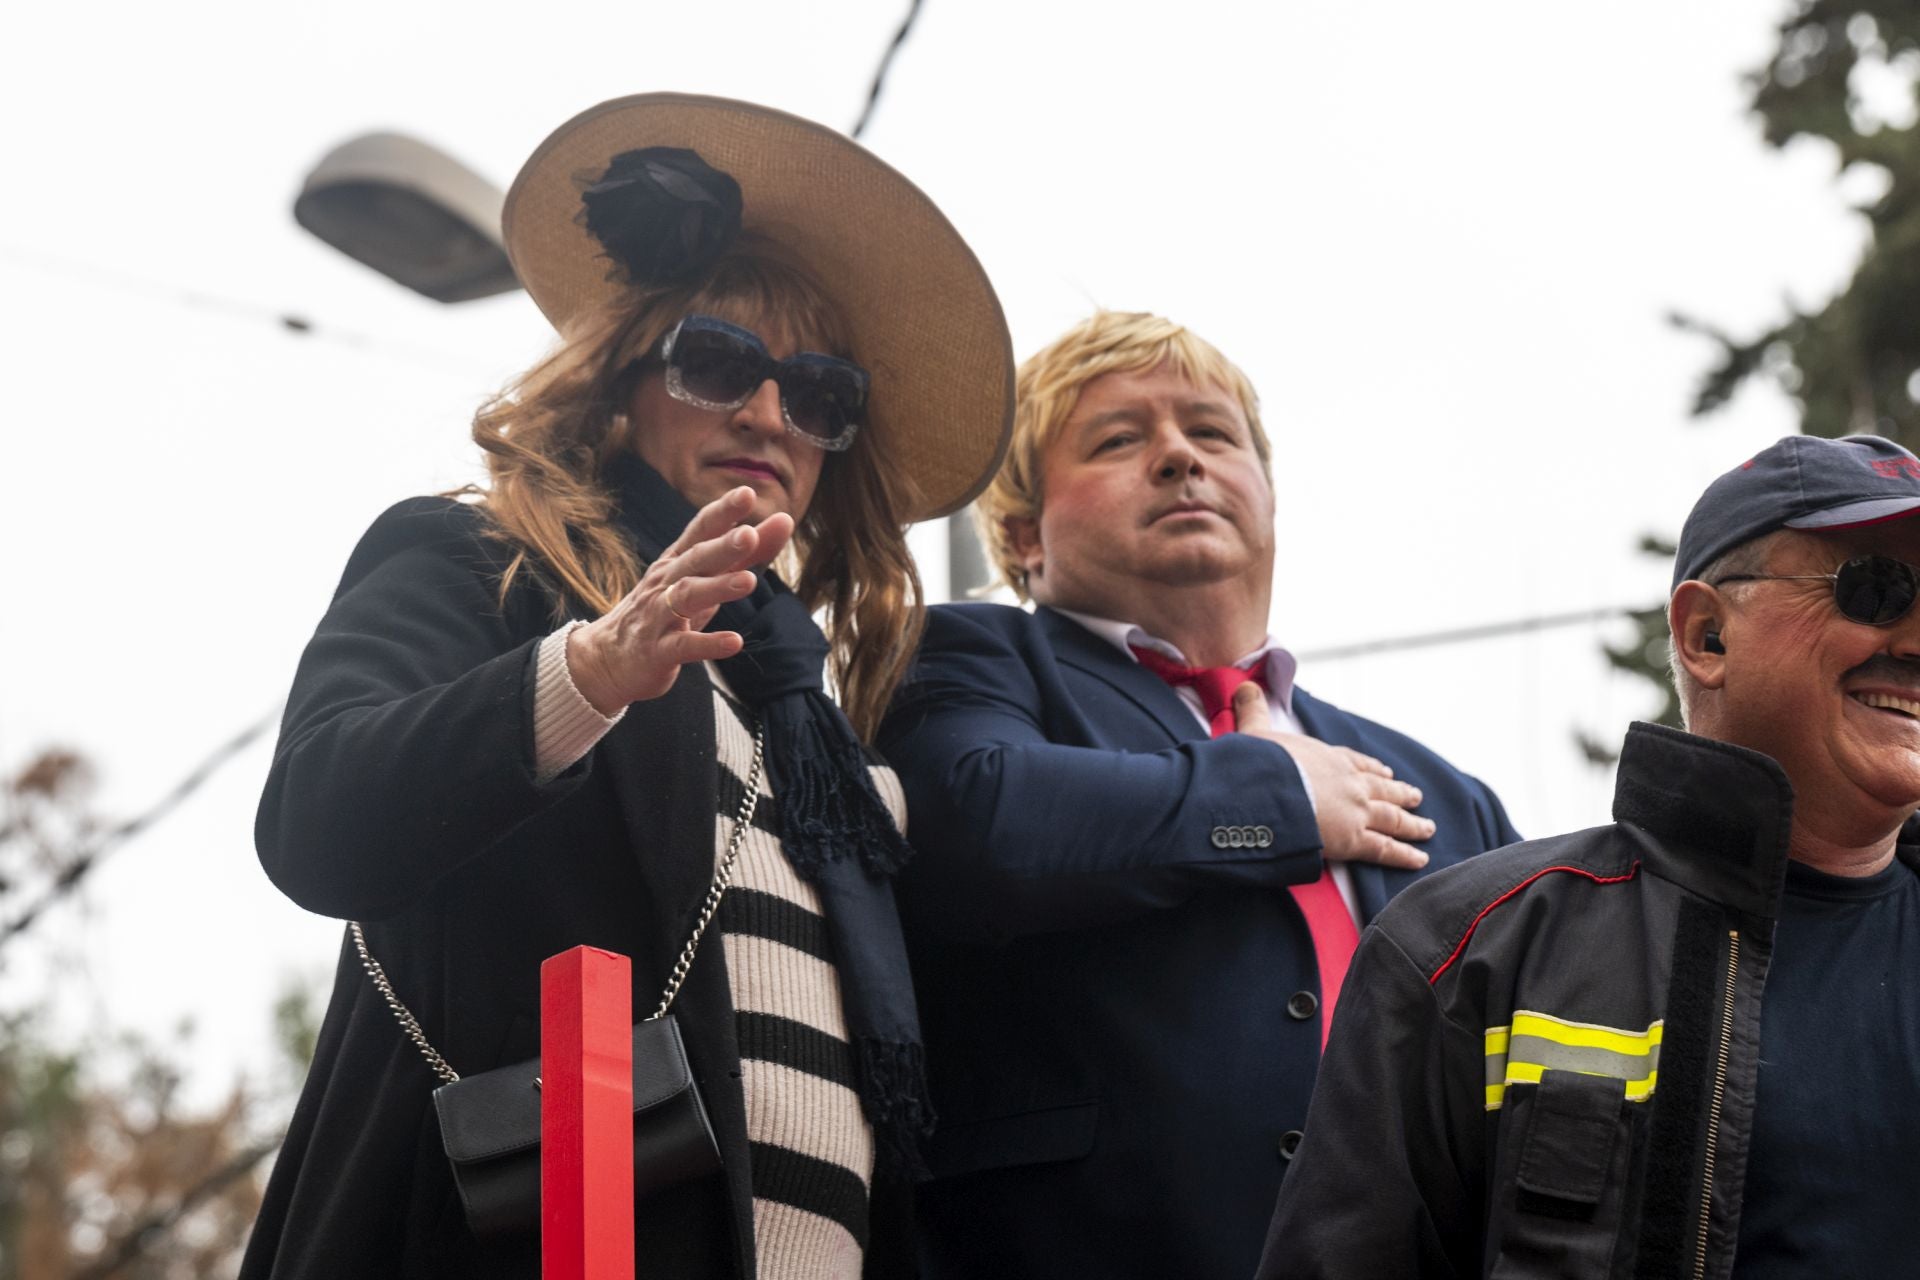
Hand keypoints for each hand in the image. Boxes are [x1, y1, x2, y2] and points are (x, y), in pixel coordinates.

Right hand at [566, 486, 794, 713]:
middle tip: (749, 534)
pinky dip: (708, 643)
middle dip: (722, 546)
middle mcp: (665, 582)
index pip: (700, 530)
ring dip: (717, 588)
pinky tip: (734, 642)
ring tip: (748, 582)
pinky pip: (683, 646)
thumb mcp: (706, 580)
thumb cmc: (666, 612)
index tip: (747, 492)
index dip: (722, 511)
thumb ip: (746, 553)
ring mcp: (658, 616)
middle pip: (695, 559)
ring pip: (687, 596)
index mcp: (678, 561)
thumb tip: (784, 520)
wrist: (609, 660)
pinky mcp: (657, 651)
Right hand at [1231, 683, 1433, 869]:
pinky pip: (1386, 848)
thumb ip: (1252, 710)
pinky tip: (1419, 858)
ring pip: (1392, 817)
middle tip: (1416, 797)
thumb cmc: (1260, 765)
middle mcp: (1350, 783)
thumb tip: (1243, 686)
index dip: (1372, 768)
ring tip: (1426, 827)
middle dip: (1400, 793)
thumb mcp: (1254, 731)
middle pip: (1382, 789)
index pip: (1356, 762)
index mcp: (1328, 758)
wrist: (1267, 792)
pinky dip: (1405, 854)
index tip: (1385, 772)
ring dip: (1411, 823)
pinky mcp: (1354, 839)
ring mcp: (1356, 811)